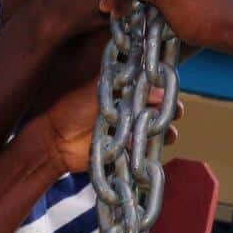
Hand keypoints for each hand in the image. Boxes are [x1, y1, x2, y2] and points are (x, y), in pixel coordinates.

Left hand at [40, 78, 183, 174]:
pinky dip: (154, 147)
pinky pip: (149, 148)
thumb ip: (123, 86)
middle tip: (176, 111)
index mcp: (123, 89)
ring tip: (167, 132)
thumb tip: (154, 87)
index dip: (162, 84)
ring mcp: (132, 129)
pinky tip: (153, 145)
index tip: (170, 85)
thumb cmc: (73, 108)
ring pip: (158, 128)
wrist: (57, 140)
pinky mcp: (130, 149)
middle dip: (169, 109)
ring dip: (165, 129)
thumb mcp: (95, 90)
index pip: (149, 83)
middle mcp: (130, 108)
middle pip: (159, 106)